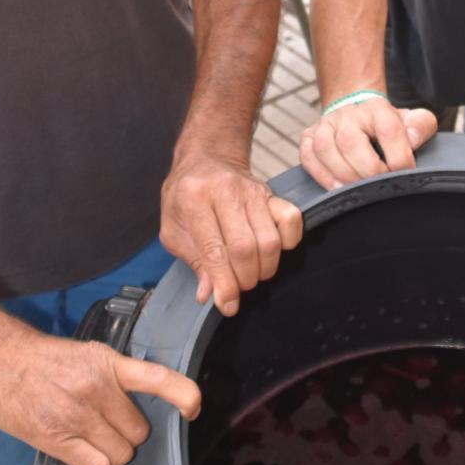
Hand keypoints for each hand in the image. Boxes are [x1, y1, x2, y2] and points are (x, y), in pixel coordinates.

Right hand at [0, 313, 201, 464]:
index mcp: (106, 362)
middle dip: (126, 437)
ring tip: (93, 447)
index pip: (157, 378)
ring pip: (121, 454)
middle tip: (106, 431)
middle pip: (137, 432)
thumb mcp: (81, 354)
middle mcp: (97, 388)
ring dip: (111, 456)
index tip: (193, 408)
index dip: (183, 395)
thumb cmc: (33, 357)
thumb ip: (109, 378)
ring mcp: (77, 414)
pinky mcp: (56, 438)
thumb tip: (131, 407)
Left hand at [160, 150, 302, 316]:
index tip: (228, 306)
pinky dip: (287, 243)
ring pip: (269, 240)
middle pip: (245, 248)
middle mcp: (225, 190)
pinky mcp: (273, 193)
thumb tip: (209, 293)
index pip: (213, 250)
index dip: (223, 284)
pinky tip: (272, 250)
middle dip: (245, 278)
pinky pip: (291, 221)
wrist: (206, 159)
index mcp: (193, 198)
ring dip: (264, 268)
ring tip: (252, 272)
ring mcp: (253, 190)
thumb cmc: (185, 197)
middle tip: (239, 286)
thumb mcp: (173, 229)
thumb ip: (193, 261)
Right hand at [300, 97, 438, 190]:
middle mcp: (348, 114)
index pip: (388, 129)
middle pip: (350, 141)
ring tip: (357, 190)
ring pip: (324, 148)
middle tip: (380, 185)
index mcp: (377, 108)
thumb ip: (421, 126)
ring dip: (342, 174)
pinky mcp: (309, 137)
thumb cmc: (386, 125)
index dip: (399, 156)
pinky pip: (307, 156)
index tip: (406, 172)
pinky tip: (336, 188)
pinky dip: (321, 175)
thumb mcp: (411, 120)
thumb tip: (412, 140)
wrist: (358, 114)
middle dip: (368, 170)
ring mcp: (325, 124)